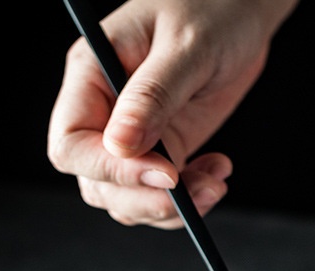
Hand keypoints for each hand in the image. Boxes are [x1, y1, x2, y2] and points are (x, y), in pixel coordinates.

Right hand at [48, 0, 296, 226]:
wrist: (243, 11)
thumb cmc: (211, 9)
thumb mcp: (186, 46)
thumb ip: (153, 95)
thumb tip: (120, 145)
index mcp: (91, 77)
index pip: (71, 146)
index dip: (112, 171)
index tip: (168, 173)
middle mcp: (105, 113)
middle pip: (99, 185)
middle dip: (147, 200)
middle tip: (200, 192)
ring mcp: (136, 138)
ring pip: (129, 200)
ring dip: (173, 208)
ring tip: (217, 181)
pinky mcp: (166, 151)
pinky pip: (162, 195)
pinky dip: (191, 199)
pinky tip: (218, 172)